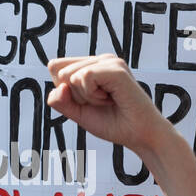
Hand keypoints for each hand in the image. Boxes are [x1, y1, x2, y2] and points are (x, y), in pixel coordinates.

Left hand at [47, 55, 169, 158]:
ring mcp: (109, 61)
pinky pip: (84, 77)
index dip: (64, 91)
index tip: (89, 102)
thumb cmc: (113, 124)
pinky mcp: (115, 68)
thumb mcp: (78, 113)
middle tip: (100, 103)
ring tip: (107, 100)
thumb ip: (61, 102)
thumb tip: (59, 87)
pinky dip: (92, 95)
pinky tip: (111, 98)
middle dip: (75, 95)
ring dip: (85, 97)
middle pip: (60, 72)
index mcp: (91, 66)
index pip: (55, 67)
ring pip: (70, 75)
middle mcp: (100, 60)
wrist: (139, 135)